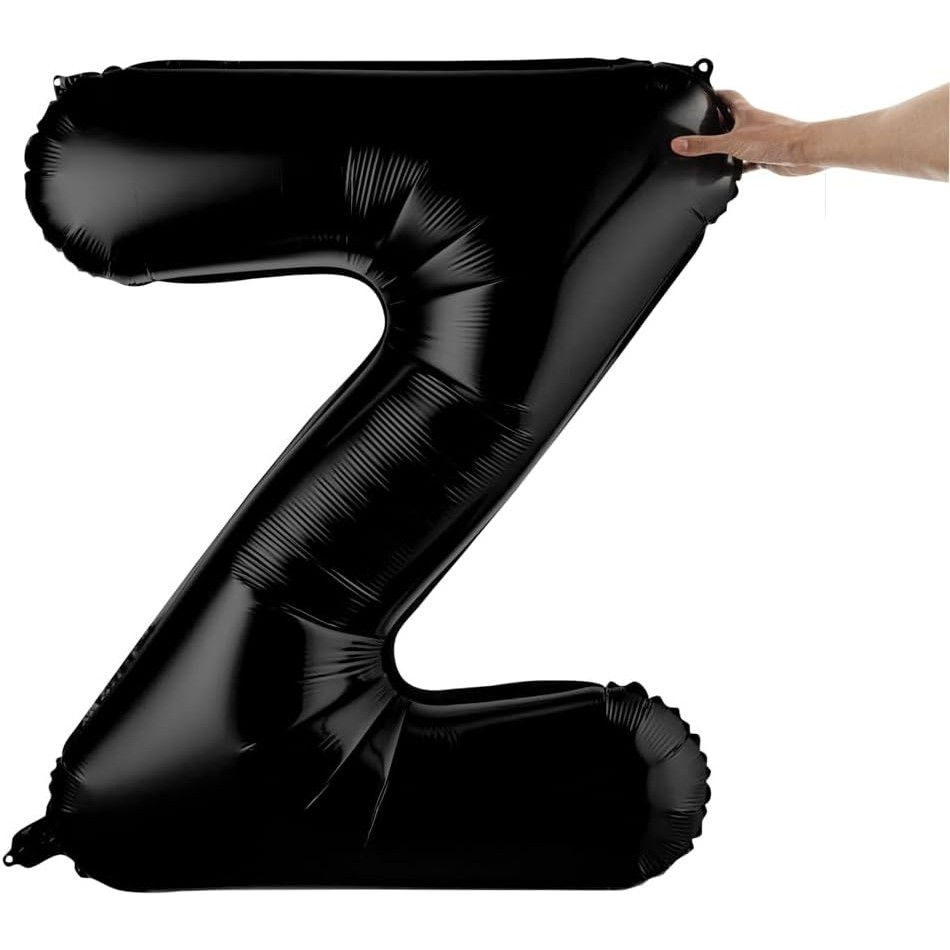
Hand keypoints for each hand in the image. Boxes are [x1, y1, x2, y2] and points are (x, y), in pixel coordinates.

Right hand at [670, 90, 823, 176]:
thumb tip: (679, 144)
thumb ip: (704, 145)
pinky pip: (750, 160)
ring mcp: (762, 140)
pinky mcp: (768, 156)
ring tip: (715, 151)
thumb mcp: (731, 142)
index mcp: (746, 113)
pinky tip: (736, 171)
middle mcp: (755, 123)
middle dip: (720, 120)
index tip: (705, 93)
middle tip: (706, 124)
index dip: (716, 94)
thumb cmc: (777, 139)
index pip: (728, 97)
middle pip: (733, 118)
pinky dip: (742, 164)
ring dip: (730, 144)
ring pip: (741, 140)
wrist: (804, 152)